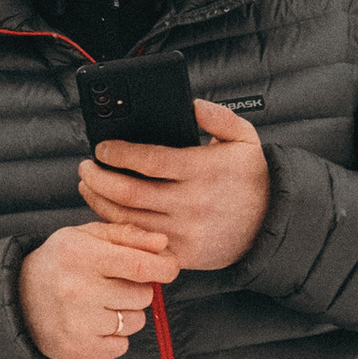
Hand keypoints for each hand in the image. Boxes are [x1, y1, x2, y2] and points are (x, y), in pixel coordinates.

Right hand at [19, 221, 176, 358]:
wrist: (16, 298)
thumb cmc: (62, 262)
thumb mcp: (87, 236)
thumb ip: (127, 235)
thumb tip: (163, 244)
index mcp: (82, 255)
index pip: (141, 267)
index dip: (164, 268)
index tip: (168, 268)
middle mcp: (78, 290)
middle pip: (142, 296)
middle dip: (138, 290)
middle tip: (116, 285)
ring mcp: (77, 323)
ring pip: (135, 322)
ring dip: (127, 314)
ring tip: (102, 305)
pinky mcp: (77, 350)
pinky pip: (121, 346)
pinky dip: (114, 338)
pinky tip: (94, 325)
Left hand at [75, 101, 269, 271]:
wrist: (272, 224)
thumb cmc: (253, 177)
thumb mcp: (245, 138)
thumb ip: (219, 117)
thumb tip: (191, 104)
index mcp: (204, 170)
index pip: (149, 161)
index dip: (118, 154)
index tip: (101, 148)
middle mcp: (193, 202)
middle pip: (130, 192)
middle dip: (99, 177)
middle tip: (86, 167)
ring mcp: (186, 231)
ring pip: (129, 219)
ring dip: (101, 202)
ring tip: (89, 186)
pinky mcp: (183, 254)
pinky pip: (141, 242)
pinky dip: (120, 228)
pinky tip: (108, 213)